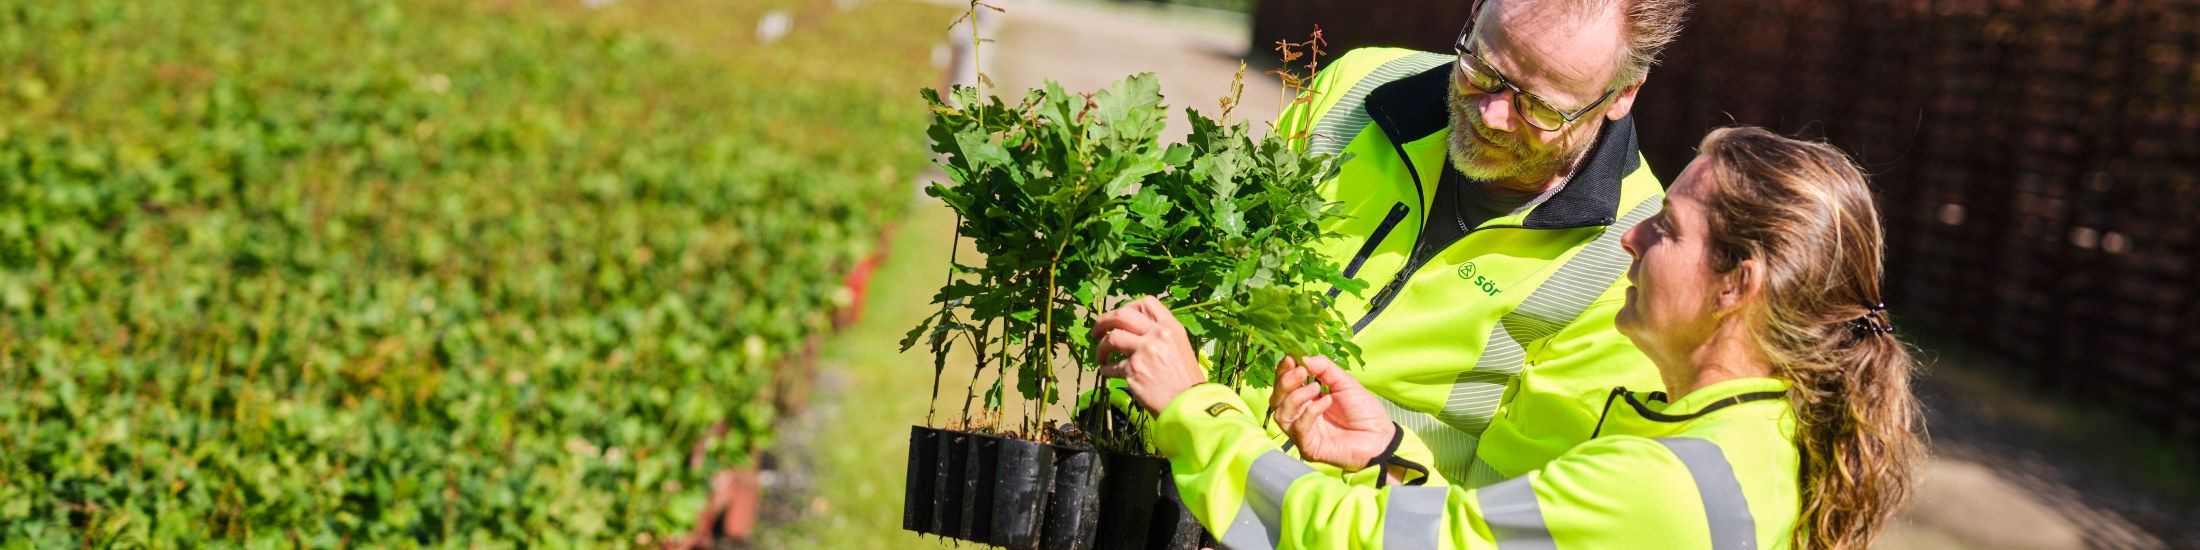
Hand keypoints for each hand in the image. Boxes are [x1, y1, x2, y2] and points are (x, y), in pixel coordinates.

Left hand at [1092, 296, 1207, 414]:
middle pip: (1121, 315)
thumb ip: (1161, 335)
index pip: (1146, 302)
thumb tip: (1136, 330)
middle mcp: (1157, 334)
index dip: (1128, 307)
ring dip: (1101, 348)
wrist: (1188, 404)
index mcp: (1171, 327)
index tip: (1120, 318)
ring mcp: (1144, 351)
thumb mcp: (1180, 347)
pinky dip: (1106, 369)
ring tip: (1101, 357)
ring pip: (1111, 338)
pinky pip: (1111, 366)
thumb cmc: (1185, 380)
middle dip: (1103, 321)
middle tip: (1097, 331)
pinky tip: (1107, 372)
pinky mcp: (1133, 370)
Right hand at [1271, 355, 1394, 470]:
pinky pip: (1298, 428)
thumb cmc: (1364, 411)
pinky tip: (1326, 402)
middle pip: (1276, 399)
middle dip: (1285, 382)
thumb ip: (1323, 368)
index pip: (1284, 384)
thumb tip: (1302, 357)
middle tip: (1302, 372)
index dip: (1284, 371)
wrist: (1380, 436)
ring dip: (1295, 397)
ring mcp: (1302, 432)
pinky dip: (1310, 412)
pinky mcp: (1308, 447)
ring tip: (1316, 388)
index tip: (1291, 358)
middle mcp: (1300, 415)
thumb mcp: (1344, 382)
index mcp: (1306, 398)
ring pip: (1281, 414)